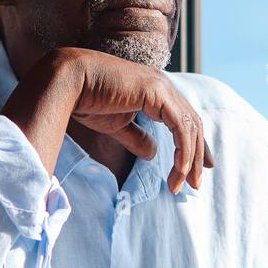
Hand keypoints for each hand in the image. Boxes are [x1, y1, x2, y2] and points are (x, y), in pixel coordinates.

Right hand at [67, 48, 213, 191]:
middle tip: (194, 184)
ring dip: (190, 158)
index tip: (197, 170)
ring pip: (190, 126)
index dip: (195, 145)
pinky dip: (183, 148)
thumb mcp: (118, 126)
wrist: (70, 83)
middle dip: (197, 156)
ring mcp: (162, 87)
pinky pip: (179, 125)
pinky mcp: (156, 92)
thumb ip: (137, 138)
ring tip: (182, 183)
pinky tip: (180, 168)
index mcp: (156, 92)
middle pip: (193, 124)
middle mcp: (163, 86)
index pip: (185, 120)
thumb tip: (153, 153)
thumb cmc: (88, 101)